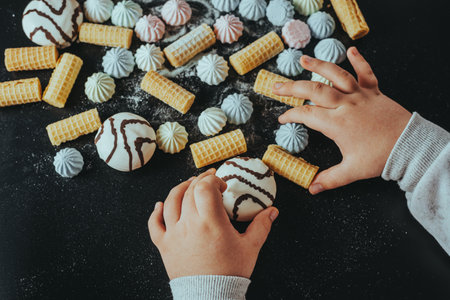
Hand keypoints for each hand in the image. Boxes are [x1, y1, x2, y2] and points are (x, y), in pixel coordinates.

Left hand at [148, 169, 278, 279]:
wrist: (210, 297)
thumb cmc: (230, 272)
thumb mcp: (250, 248)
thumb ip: (261, 226)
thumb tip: (272, 211)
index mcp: (210, 222)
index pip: (205, 188)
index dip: (213, 180)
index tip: (221, 185)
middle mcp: (189, 224)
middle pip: (189, 191)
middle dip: (200, 181)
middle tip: (209, 179)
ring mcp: (174, 234)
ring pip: (170, 202)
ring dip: (179, 189)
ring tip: (188, 185)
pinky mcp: (164, 246)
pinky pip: (154, 225)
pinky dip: (156, 212)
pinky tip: (160, 205)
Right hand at [273, 47, 411, 194]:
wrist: (409, 146)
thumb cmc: (380, 157)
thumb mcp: (352, 171)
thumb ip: (330, 179)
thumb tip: (312, 188)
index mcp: (337, 123)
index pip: (306, 115)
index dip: (291, 115)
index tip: (282, 119)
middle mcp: (345, 105)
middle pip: (314, 90)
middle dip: (292, 87)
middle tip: (277, 87)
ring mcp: (359, 96)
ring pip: (336, 75)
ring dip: (318, 66)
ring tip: (303, 60)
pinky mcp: (374, 92)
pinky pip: (366, 72)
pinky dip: (359, 60)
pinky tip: (351, 50)